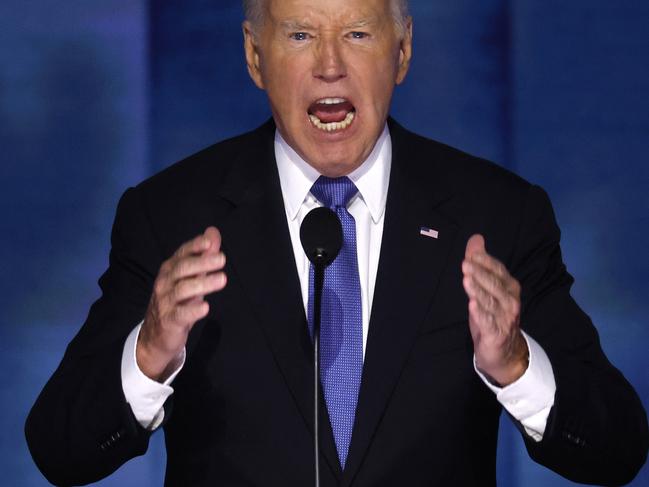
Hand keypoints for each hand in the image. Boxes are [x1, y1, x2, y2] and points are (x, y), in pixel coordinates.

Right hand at [137, 227, 226, 380]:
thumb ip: (203, 256)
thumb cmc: (178, 302)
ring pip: (182, 290)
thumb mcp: (191, 277)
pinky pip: (180, 314)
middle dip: (202, 262)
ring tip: (222, 279)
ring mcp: (165, 302)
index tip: (210, 242)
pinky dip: (193, 310)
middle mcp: (164, 283)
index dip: (194, 247)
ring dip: (203, 283)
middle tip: (222, 259)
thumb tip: (213, 232)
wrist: (156, 336)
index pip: (181, 254)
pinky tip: (205, 307)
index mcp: (170, 270)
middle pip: (182, 269)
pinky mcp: (169, 321)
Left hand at [462, 234, 527, 385]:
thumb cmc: (493, 315)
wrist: (505, 352)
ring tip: (466, 280)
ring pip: (490, 302)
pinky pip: (488, 323)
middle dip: (480, 274)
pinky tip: (472, 306)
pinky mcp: (496, 334)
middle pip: (494, 284)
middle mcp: (510, 301)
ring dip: (477, 291)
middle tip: (465, 264)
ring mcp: (505, 318)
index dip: (485, 262)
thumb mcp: (486, 288)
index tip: (471, 253)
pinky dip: (480, 314)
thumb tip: (476, 238)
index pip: (498, 270)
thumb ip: (480, 264)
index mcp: (509, 288)